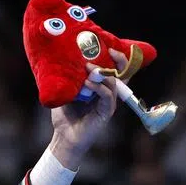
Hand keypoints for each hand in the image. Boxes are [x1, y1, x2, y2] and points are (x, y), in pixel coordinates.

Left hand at [48, 49, 127, 169]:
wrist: (64, 137)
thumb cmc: (65, 116)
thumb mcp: (66, 93)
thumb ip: (69, 80)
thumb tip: (62, 62)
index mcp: (101, 88)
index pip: (115, 69)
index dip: (117, 58)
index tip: (109, 47)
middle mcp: (108, 94)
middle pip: (123, 73)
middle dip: (119, 60)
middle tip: (109, 51)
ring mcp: (108, 103)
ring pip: (114, 82)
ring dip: (102, 73)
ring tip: (88, 67)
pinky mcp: (106, 112)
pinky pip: (106, 96)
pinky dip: (98, 87)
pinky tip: (87, 83)